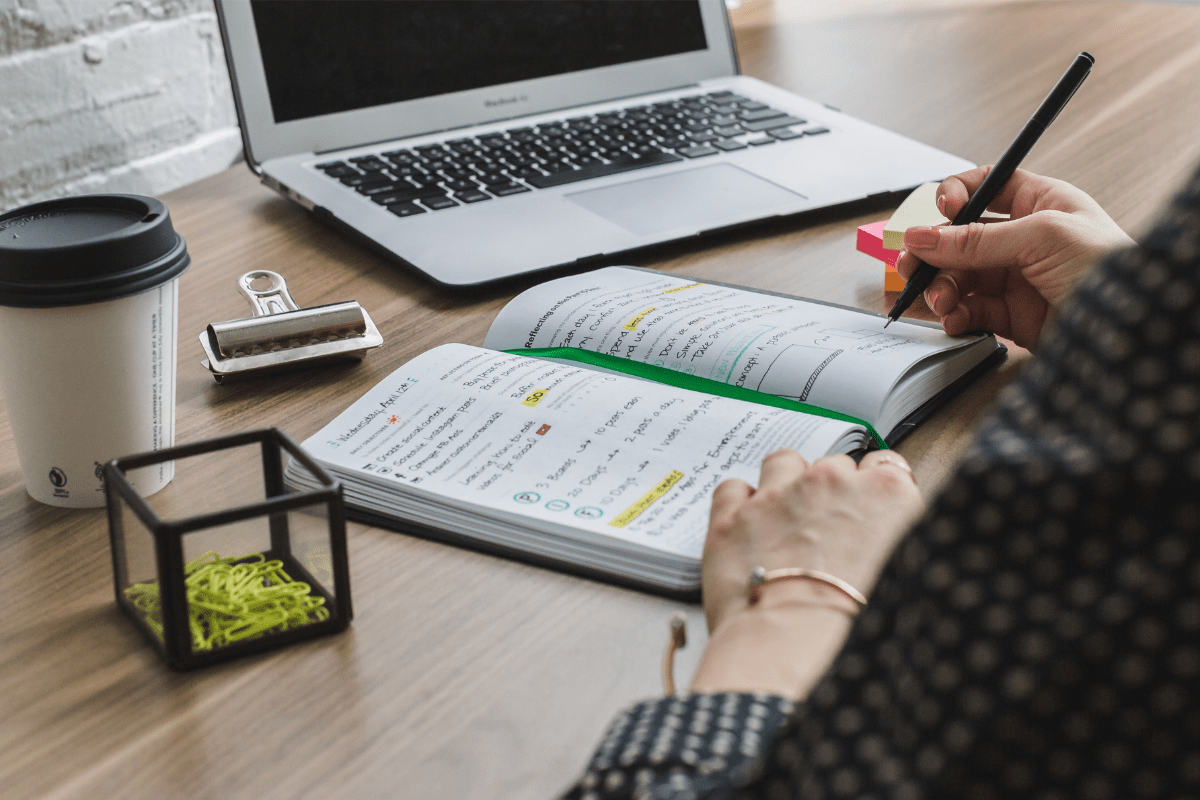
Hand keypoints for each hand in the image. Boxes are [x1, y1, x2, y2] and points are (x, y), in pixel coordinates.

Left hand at [689, 449, 922, 696]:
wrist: (791, 647)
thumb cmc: (851, 627)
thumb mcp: (903, 579)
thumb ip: (895, 541)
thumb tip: (884, 543)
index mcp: (886, 496)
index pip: (887, 466)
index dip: (874, 490)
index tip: (867, 508)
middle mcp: (831, 484)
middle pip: (833, 467)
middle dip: (829, 494)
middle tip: (825, 534)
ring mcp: (778, 495)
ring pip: (783, 463)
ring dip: (784, 484)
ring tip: (785, 521)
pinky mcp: (732, 515)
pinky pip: (733, 487)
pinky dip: (737, 503)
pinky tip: (746, 527)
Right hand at [896, 167, 1133, 348]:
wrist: (1131, 329)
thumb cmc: (1108, 268)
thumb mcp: (1041, 237)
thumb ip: (977, 240)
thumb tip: (924, 236)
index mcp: (1039, 204)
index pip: (985, 187)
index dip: (957, 195)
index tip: (942, 210)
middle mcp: (1024, 239)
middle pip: (960, 239)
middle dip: (933, 252)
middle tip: (912, 265)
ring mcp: (1016, 279)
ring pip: (959, 278)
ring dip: (942, 288)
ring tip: (941, 300)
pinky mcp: (1011, 316)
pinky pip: (970, 311)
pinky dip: (956, 316)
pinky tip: (955, 319)